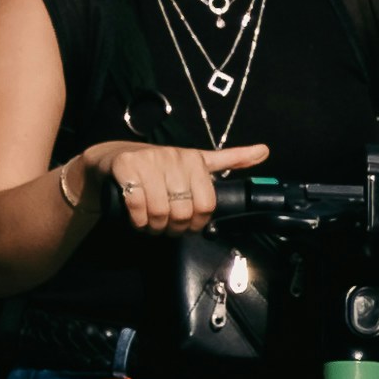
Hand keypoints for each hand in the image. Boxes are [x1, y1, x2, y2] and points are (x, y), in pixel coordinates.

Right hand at [71, 137, 268, 234]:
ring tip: (151, 226)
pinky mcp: (125, 165)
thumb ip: (229, 159)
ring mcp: (148, 160)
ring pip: (160, 210)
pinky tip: (136, 219)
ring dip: (154, 227)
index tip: (188, 226)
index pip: (206, 203)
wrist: (112, 158)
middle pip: (183, 211)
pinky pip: (137, 204)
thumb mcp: (194, 162)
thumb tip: (265, 151)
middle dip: (174, 227)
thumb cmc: (156, 167)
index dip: (197, 223)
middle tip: (166, 228)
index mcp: (194, 158)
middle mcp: (173, 156)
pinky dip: (137, 220)